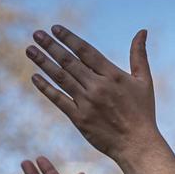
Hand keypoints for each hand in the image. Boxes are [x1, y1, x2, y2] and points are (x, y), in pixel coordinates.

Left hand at [27, 25, 158, 160]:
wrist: (137, 145)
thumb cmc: (143, 112)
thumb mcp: (144, 81)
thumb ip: (139, 55)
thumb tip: (142, 31)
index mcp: (113, 76)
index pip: (85, 51)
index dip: (69, 38)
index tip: (55, 28)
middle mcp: (98, 87)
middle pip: (69, 62)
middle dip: (51, 46)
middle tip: (36, 34)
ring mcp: (87, 103)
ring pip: (61, 78)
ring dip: (43, 62)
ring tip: (30, 50)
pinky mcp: (80, 119)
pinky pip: (59, 100)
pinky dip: (46, 88)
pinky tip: (35, 77)